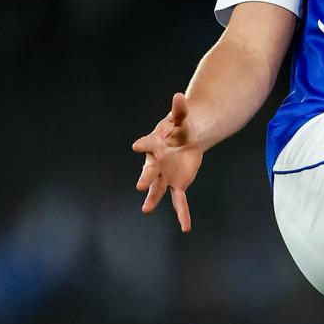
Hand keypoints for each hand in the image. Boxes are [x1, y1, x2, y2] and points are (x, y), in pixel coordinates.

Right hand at [132, 92, 203, 232]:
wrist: (185, 140)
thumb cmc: (179, 128)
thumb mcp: (182, 118)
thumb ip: (180, 109)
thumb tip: (181, 95)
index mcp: (155, 145)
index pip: (147, 144)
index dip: (143, 145)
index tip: (137, 145)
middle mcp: (156, 164)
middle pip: (150, 171)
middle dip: (146, 178)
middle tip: (141, 186)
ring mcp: (165, 176)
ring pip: (158, 189)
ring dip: (154, 198)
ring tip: (146, 209)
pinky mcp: (177, 184)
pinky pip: (180, 201)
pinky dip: (183, 213)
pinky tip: (186, 228)